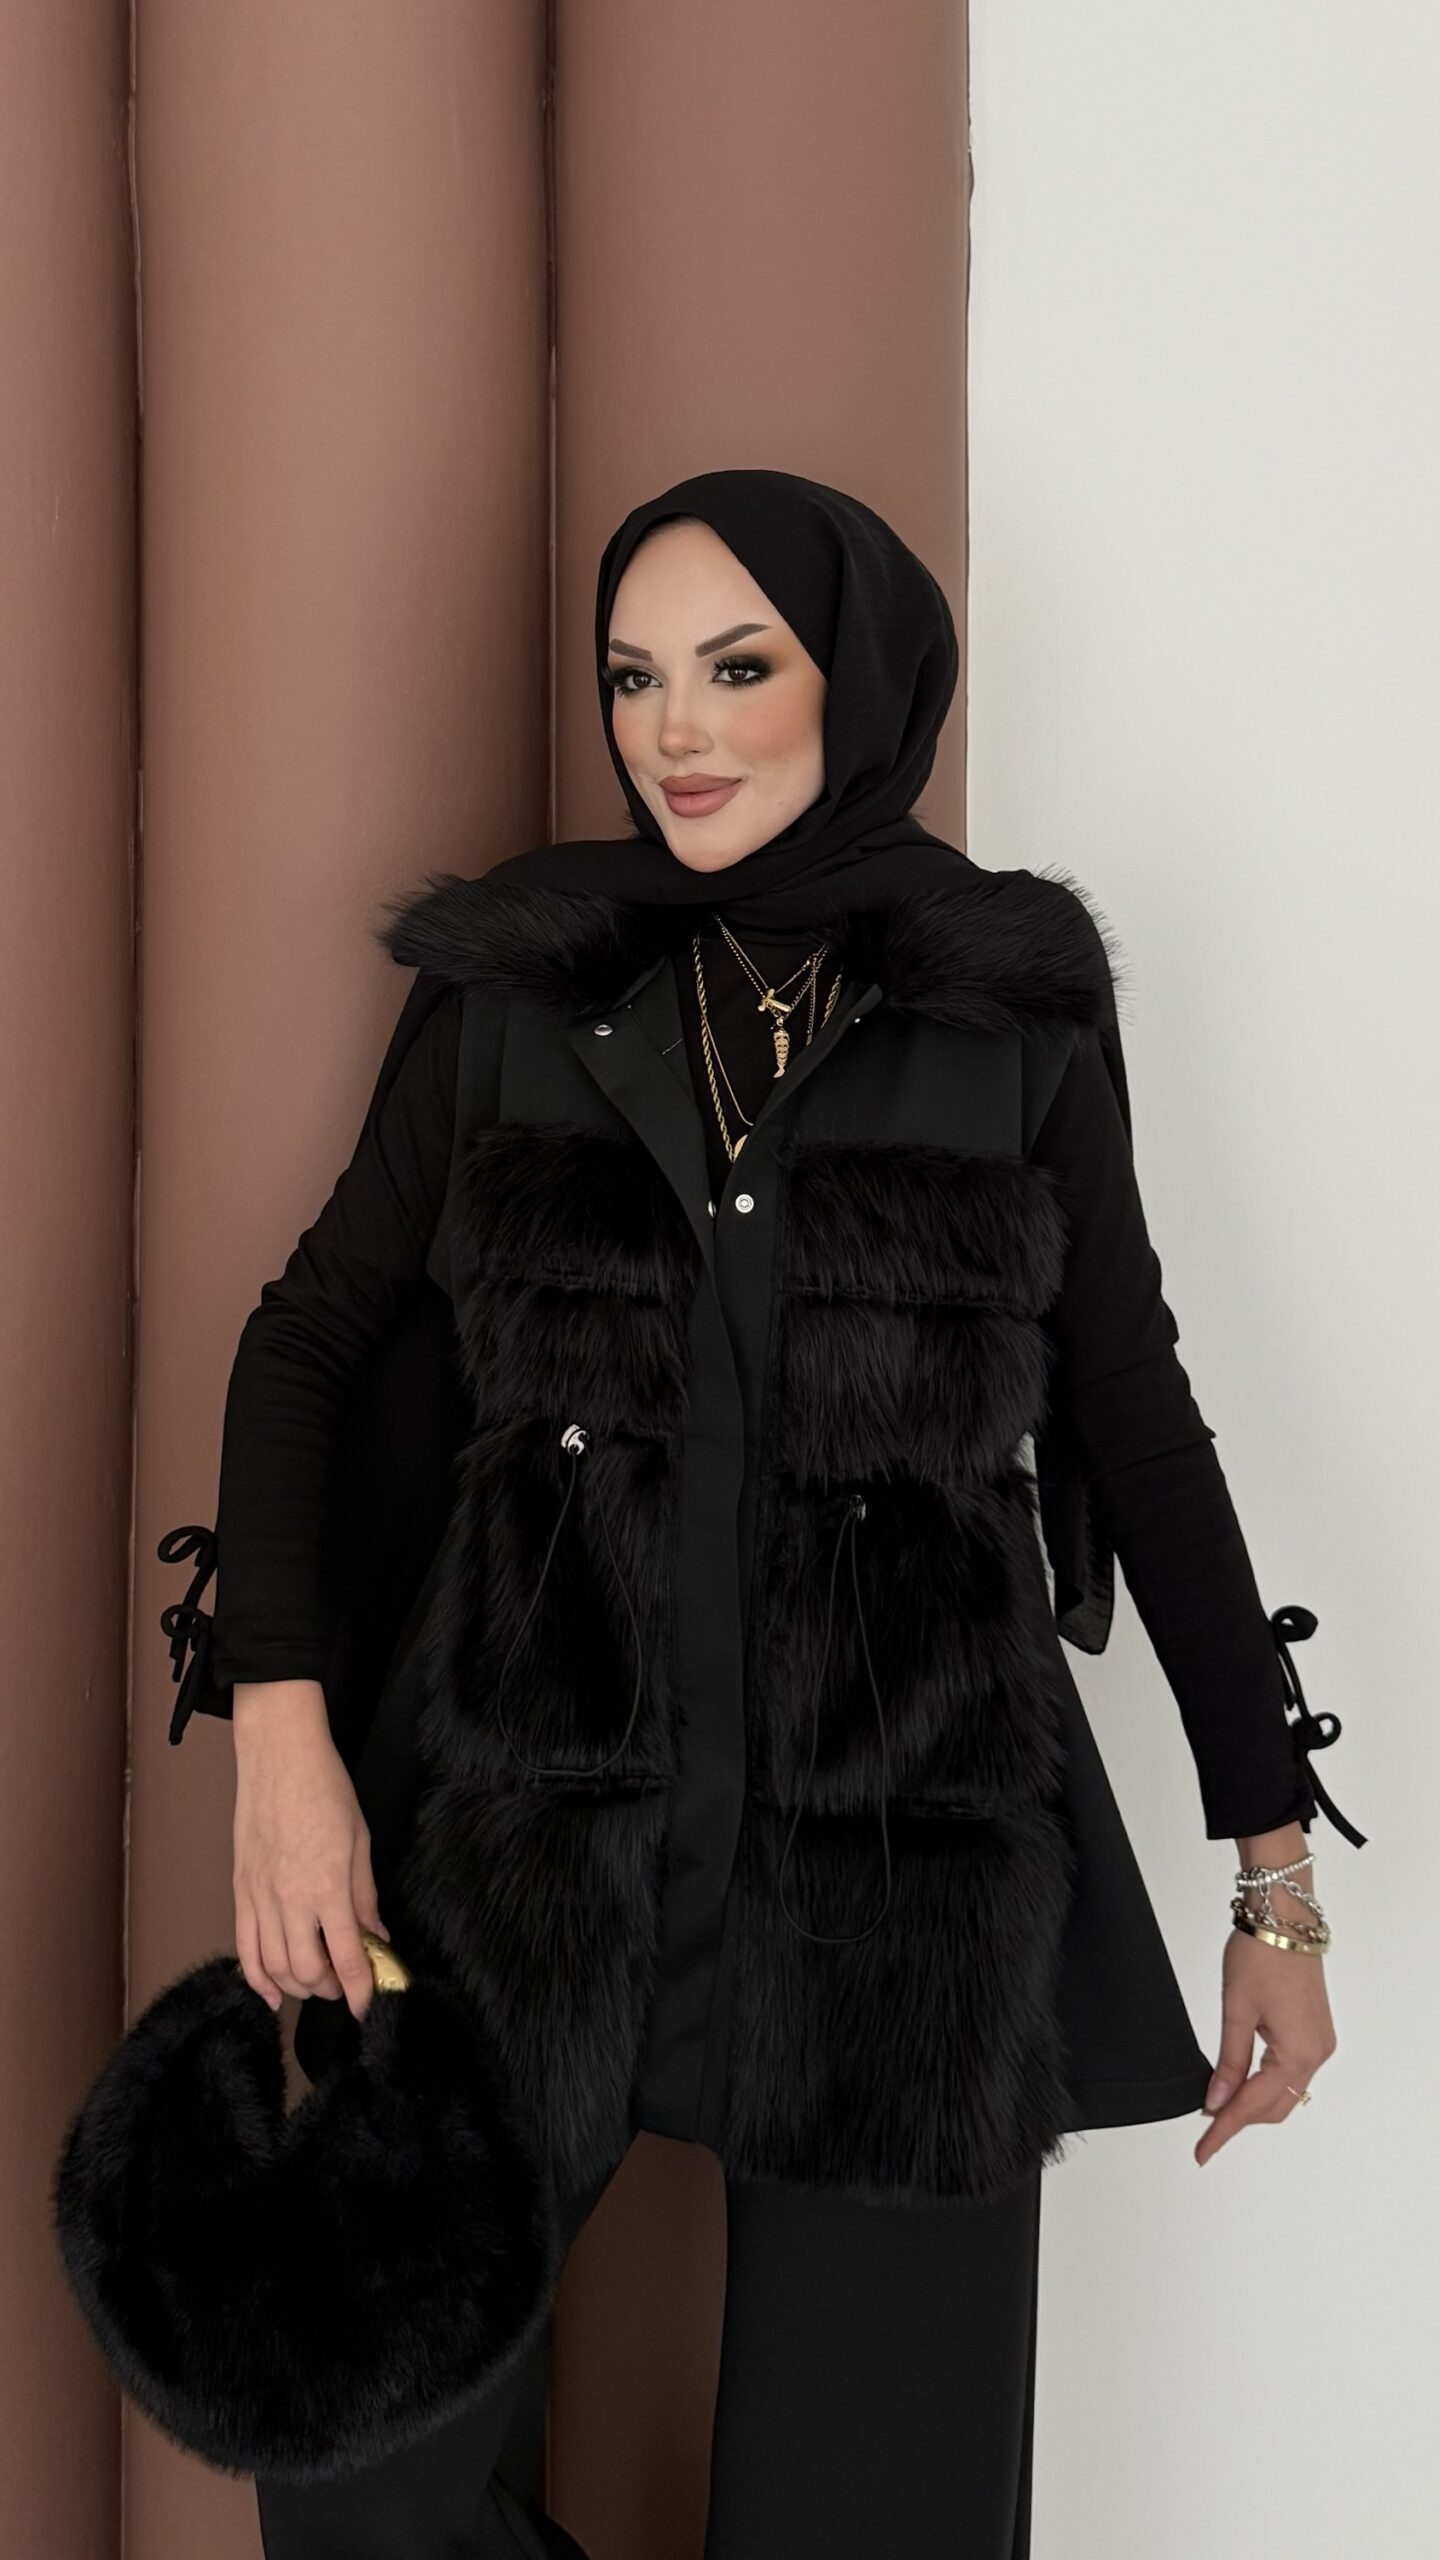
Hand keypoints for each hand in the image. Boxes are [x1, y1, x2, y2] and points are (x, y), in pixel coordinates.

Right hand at [231, 1679, 388, 2020]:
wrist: (278, 1755)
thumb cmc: (324, 1788)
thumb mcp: (360, 1842)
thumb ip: (366, 1897)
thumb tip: (377, 1936)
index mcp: (327, 1887)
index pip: (348, 1959)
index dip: (361, 1992)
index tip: (370, 2007)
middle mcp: (289, 1899)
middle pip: (306, 1973)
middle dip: (330, 1988)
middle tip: (347, 1981)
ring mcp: (258, 1896)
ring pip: (273, 1968)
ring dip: (297, 1986)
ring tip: (318, 1980)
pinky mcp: (239, 1890)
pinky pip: (243, 1948)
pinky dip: (257, 1978)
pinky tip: (272, 1992)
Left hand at [1194, 1924, 1336, 2164]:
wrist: (1284, 1918)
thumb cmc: (1262, 1953)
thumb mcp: (1236, 2011)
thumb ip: (1229, 2061)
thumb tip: (1217, 2101)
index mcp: (1299, 2052)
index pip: (1255, 2105)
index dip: (1225, 2129)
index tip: (1204, 2151)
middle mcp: (1317, 2052)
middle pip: (1275, 2105)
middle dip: (1240, 2118)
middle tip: (1205, 2127)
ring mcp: (1319, 2042)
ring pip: (1285, 2091)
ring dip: (1253, 2101)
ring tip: (1217, 2105)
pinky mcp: (1315, 2031)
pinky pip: (1292, 2071)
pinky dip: (1266, 2082)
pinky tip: (1241, 2081)